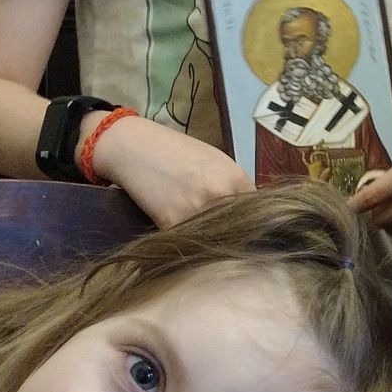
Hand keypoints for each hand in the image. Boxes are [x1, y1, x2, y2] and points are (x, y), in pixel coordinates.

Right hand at [89, 116, 252, 228]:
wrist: (135, 147)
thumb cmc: (177, 151)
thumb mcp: (216, 161)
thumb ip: (235, 186)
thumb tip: (251, 214)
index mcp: (234, 178)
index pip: (257, 214)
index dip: (254, 224)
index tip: (250, 232)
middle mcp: (219, 195)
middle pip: (238, 230)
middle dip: (235, 236)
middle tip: (227, 240)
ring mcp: (195, 211)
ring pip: (215, 240)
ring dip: (212, 243)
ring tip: (205, 239)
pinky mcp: (171, 224)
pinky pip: (189, 242)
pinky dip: (188, 243)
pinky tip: (185, 237)